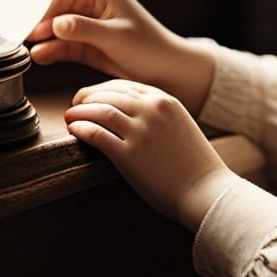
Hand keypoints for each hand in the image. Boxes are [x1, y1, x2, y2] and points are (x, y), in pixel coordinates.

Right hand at [28, 0, 215, 115]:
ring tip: (24, 48)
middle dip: (36, 22)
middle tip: (14, 34)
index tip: (18, 16)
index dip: (38, 4)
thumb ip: (83, 29)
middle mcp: (92, 5)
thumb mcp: (115, 37)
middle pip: (54, 9)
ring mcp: (89, 25)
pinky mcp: (88, 45)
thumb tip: (54, 23)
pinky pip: (64, 45)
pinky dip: (52, 50)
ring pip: (56, 28)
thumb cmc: (150, 49)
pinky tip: (39, 56)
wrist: (169, 73)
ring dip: (41, 38)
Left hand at [64, 80, 238, 232]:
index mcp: (165, 100)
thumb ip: (158, 114)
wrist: (206, 191)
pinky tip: (74, 130)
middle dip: (87, 98)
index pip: (124, 85)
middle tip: (74, 106)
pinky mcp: (130, 155)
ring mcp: (141, 131)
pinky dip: (81, 128)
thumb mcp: (180, 125)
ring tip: (70, 118)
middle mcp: (153, 110)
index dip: (102, 89)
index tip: (90, 97)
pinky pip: (97, 134)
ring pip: (100, 110)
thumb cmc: (194, 164)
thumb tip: (130, 113)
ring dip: (79, 112)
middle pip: (109, 94)